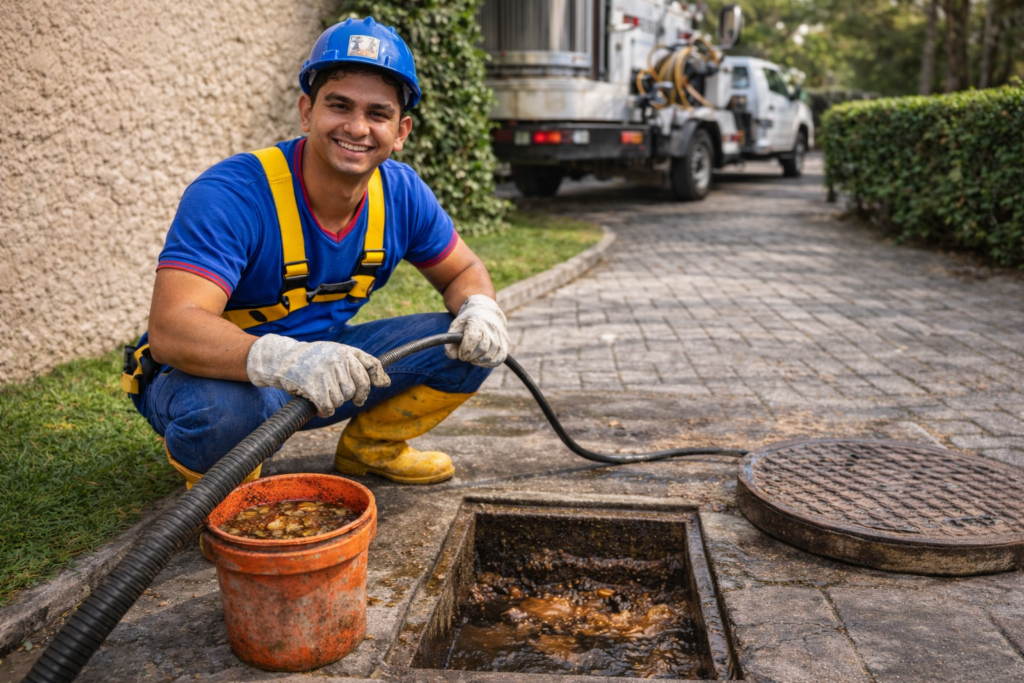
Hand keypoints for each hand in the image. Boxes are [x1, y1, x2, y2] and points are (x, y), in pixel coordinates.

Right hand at [246, 334, 389, 416]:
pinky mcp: (315, 388)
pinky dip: (325, 410)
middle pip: (358, 387)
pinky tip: (319, 406)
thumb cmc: (313, 358)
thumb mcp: (336, 352)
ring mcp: (326, 374)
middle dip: (355, 396)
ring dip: (334, 402)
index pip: (371, 365)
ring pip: (342, 399)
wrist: (283, 359)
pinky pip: (329, 407)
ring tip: (323, 393)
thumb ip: (360, 363)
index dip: (374, 380)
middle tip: (347, 397)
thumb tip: (386, 383)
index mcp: (345, 351)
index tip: (373, 389)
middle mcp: (338, 361)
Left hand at [445, 294, 508, 367]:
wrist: (486, 310)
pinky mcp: (505, 341)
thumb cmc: (468, 320)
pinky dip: (490, 363)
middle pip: (482, 349)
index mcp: (476, 322)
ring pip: (491, 355)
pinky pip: (500, 357)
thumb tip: (452, 356)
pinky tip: (482, 361)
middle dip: (471, 357)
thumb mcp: (456, 325)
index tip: (460, 354)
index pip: (472, 339)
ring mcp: (499, 335)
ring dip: (479, 361)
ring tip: (473, 358)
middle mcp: (490, 328)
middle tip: (465, 357)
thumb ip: (450, 340)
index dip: (465, 350)